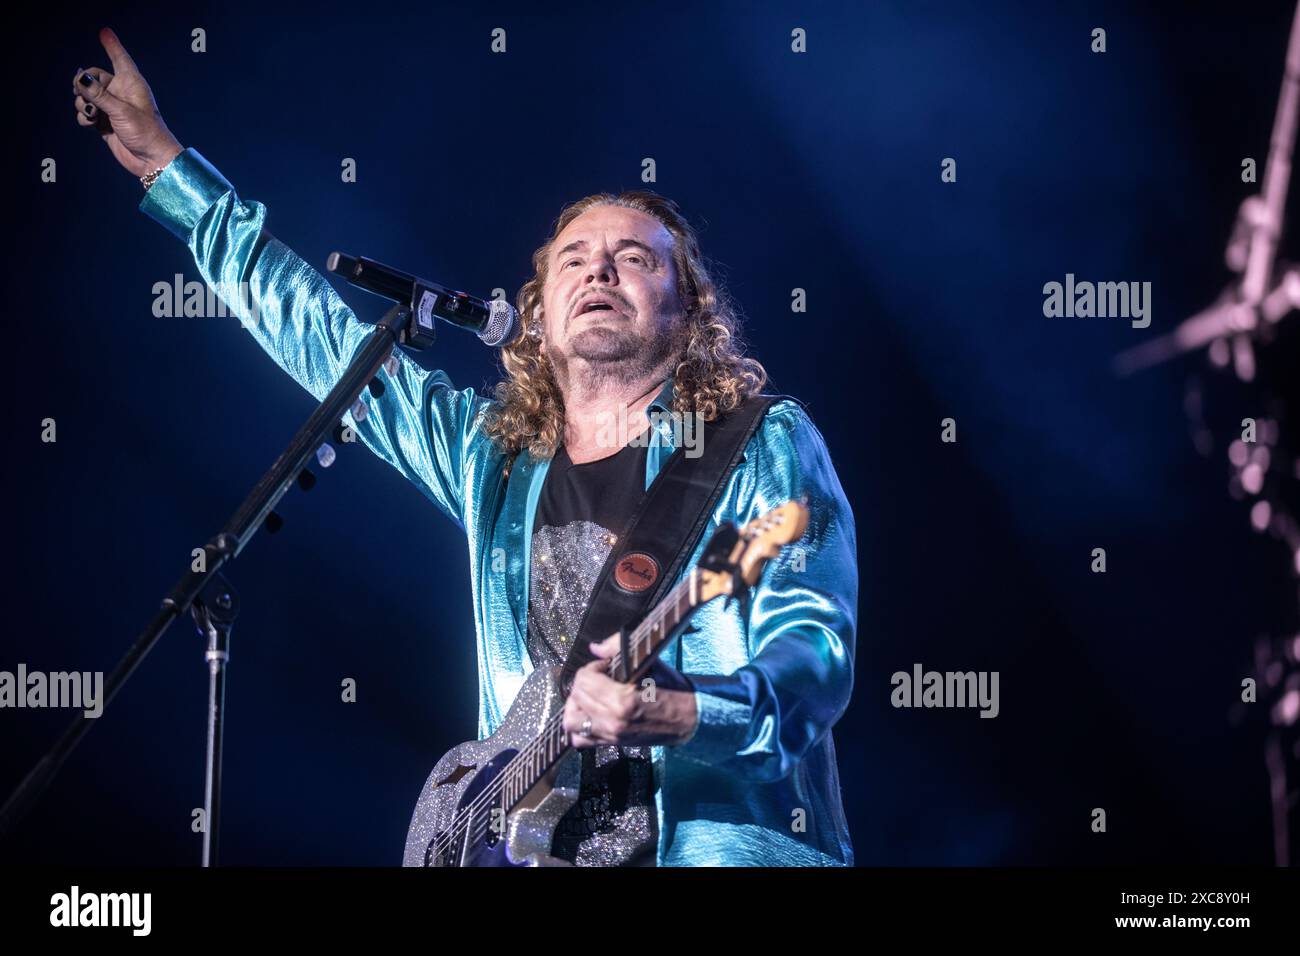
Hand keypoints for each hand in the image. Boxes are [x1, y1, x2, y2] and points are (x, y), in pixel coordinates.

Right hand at [71, 28, 182, 176]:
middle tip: (81, 92)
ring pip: (86, 96)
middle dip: (82, 84)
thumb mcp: (121, 111)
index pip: (120, 58)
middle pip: (92, 77)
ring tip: (92, 115)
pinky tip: (92, 124)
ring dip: (82, 104)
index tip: (104, 32)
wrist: (152, 161)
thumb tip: (80, 78)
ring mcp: (111, 108)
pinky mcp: (105, 122)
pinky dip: (84, 118)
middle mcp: (120, 93)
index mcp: (131, 83)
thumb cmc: (146, 133)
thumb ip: (98, 94)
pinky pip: (86, 113)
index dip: (111, 45)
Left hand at [563, 633, 698, 748]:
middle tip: (598, 677)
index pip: (585, 680)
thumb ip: (618, 648)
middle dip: (584, 682)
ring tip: (588, 696)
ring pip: (571, 721)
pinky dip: (578, 726)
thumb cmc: (670, 688)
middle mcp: (612, 721)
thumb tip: (595, 647)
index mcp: (621, 700)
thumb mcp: (649, 663)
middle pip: (576, 697)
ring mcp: (610, 735)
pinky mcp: (611, 743)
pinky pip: (580, 740)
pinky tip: (589, 713)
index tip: (605, 666)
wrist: (688, 718)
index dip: (592, 667)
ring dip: (575, 705)